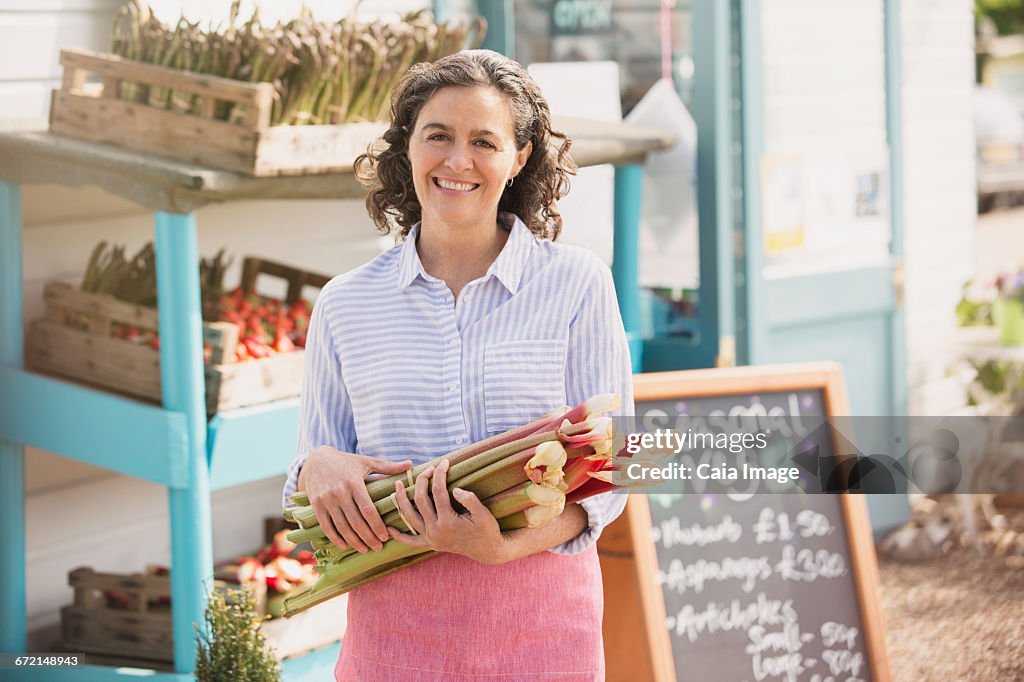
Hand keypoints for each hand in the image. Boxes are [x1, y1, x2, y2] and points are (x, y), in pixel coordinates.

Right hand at [300, 446, 411, 553]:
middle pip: (356, 522)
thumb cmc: (346, 462)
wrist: (316, 460)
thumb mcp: (366, 462)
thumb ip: (388, 466)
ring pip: (342, 526)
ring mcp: (326, 500)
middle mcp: (339, 492)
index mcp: (354, 483)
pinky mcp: (316, 505)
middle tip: (378, 548)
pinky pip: (326, 526)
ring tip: (364, 549)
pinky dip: (335, 538)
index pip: (368, 509)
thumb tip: (410, 464)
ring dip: (354, 541)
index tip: (385, 536)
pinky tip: (345, 545)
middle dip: (368, 537)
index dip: (377, 525)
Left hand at [388, 459, 508, 564]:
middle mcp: (435, 531)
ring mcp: (431, 539)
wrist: (488, 551)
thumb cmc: (488, 530)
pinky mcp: (431, 545)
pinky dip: (399, 536)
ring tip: (397, 486)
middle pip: (421, 501)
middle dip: (422, 481)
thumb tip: (455, 489)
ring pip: (409, 518)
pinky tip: (389, 528)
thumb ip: (470, 500)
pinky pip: (411, 542)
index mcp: (448, 522)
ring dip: (401, 501)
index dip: (440, 474)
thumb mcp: (484, 514)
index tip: (444, 462)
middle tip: (426, 469)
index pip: (439, 492)